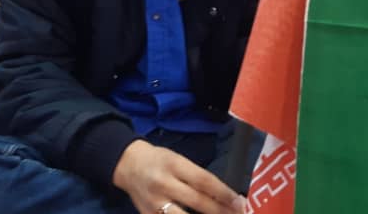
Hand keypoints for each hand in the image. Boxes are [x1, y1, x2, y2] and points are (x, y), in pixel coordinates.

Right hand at [113, 140, 244, 213]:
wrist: (127, 165)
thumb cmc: (159, 161)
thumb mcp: (178, 160)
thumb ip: (197, 177)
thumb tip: (224, 196)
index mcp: (173, 164)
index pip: (203, 181)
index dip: (224, 193)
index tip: (240, 202)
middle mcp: (163, 183)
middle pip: (197, 201)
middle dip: (220, 211)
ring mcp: (154, 203)